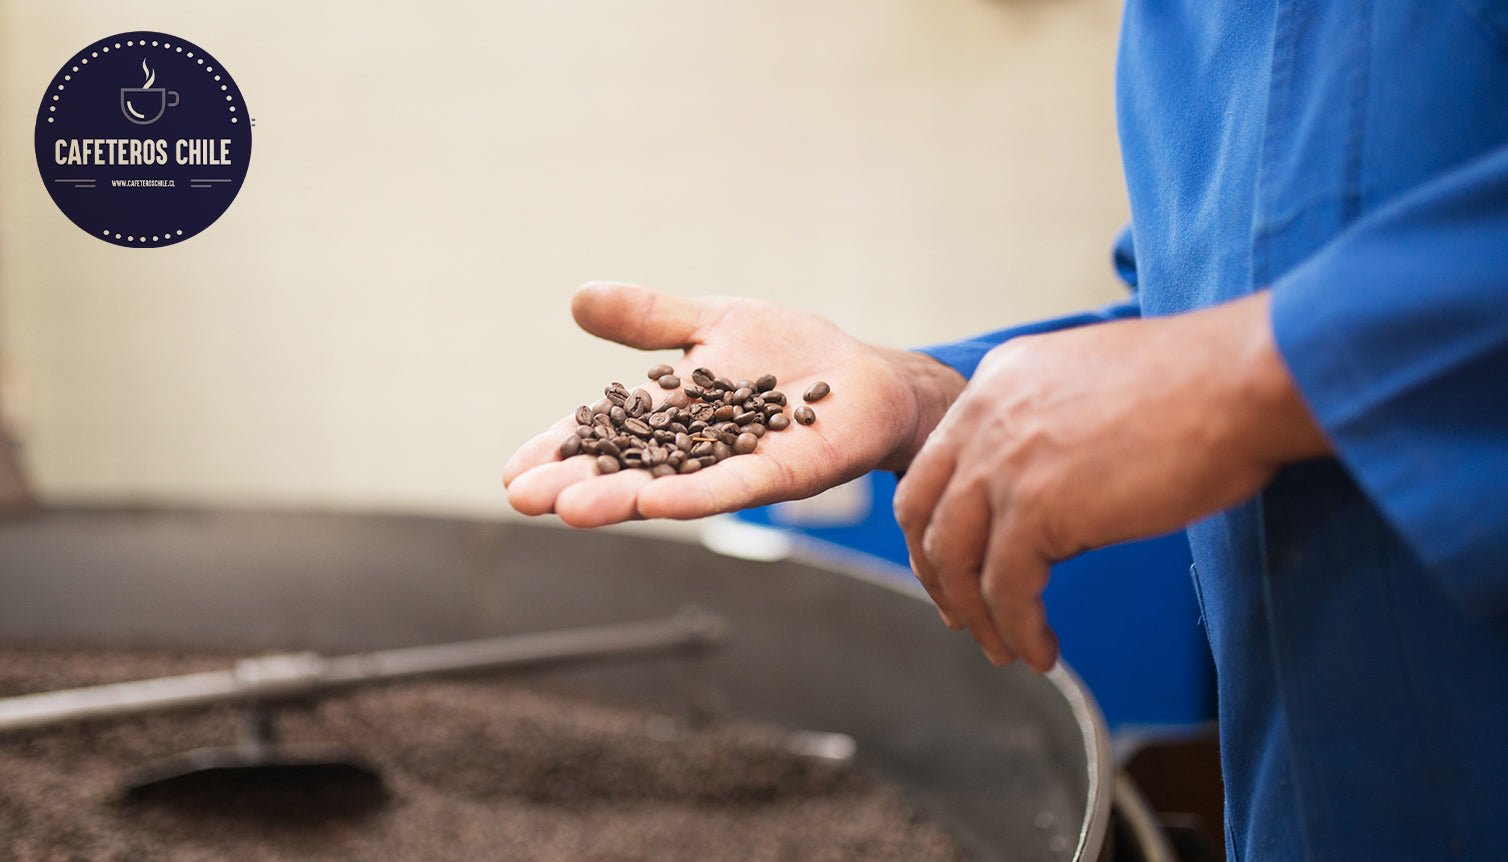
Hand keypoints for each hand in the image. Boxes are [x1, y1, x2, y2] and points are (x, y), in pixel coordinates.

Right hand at [504, 282, 965, 525]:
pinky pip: (731, 489)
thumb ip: (648, 317)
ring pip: (667, 487)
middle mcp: (691, 449)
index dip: (559, 452)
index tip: (511, 474)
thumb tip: (578, 296)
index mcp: (668, 413)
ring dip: (620, 499)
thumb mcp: (710, 321)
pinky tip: (656, 505)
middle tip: (523, 499)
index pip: (602, 435)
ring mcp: (732, 466)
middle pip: (623, 470)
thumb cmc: (788, 351)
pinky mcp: (779, 474)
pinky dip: (694, 496)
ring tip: (571, 509)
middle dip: (575, 483)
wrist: (865, 375)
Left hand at [893, 291, 1329, 670]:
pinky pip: (1006, 590)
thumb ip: (1052, 430)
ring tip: (1005, 649)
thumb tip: (1053, 499)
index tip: (957, 563)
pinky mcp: (1036, 508)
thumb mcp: (1093, 386)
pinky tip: (1042, 652)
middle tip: (960, 614)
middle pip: (923, 511)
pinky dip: (1019, 630)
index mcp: (997, 381)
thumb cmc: (1201, 385)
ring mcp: (1003, 460)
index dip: (938, 521)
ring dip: (976, 614)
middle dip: (936, 572)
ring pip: (956, 558)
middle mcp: (985, 415)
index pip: (937, 462)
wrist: (1243, 381)